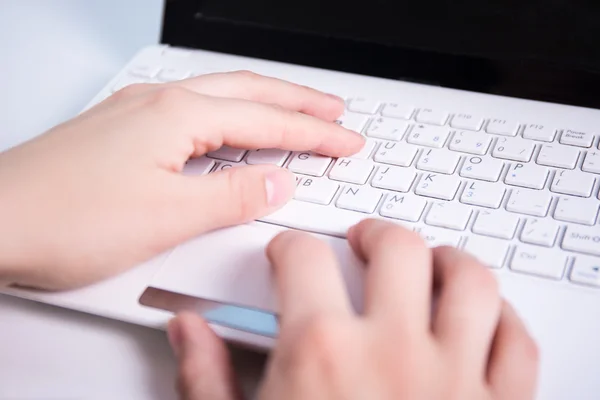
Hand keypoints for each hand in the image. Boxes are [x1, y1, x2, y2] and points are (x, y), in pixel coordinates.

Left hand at [0, 71, 362, 288]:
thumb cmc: (63, 218)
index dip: (315, 132)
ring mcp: (134, 114)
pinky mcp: (119, 132)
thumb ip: (232, 197)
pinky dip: (225, 118)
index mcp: (176, 115)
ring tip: (292, 114)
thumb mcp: (168, 216)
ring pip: (218, 98)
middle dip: (297, 100)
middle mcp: (155, 103)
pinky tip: (227, 132)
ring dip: (262, 104)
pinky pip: (190, 114)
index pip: (267, 119)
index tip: (347, 140)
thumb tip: (276, 183)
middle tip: (333, 110)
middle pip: (246, 90)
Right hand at [169, 220, 538, 399]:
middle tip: (363, 242)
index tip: (289, 255)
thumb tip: (190, 333)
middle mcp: (392, 354)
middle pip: (397, 249)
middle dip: (374, 235)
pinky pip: (517, 344)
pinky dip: (502, 320)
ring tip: (430, 262)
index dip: (288, 246)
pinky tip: (482, 320)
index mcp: (321, 354)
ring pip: (471, 282)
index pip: (302, 257)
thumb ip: (206, 379)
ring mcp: (454, 381)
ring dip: (449, 261)